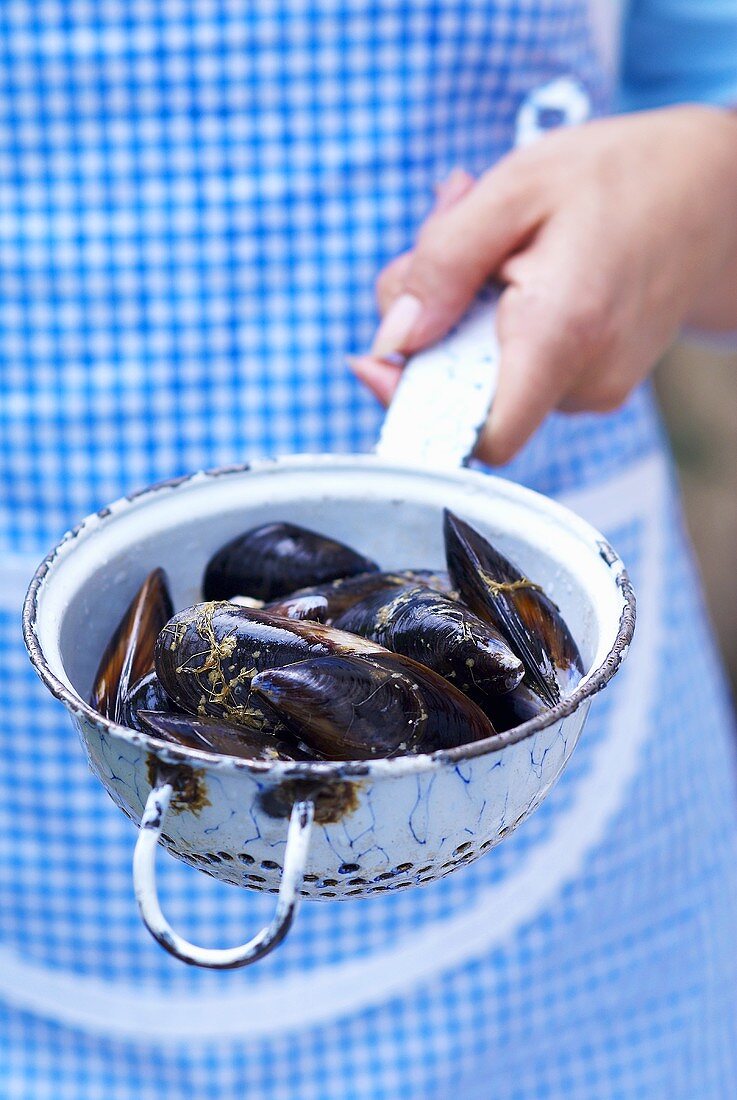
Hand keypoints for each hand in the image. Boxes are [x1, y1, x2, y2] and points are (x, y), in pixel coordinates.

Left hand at [348, 106, 736, 464]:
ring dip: (463, 309)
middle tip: (442, 228)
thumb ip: (443, 264)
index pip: (478, 435)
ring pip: (488, 374)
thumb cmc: (617, 176)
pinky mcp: (597, 380)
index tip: (377, 361)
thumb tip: (392, 339)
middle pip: (465, 391)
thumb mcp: (515, 188)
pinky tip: (516, 256)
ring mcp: (597, 387)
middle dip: (432, 322)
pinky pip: (519, 363)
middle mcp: (585, 380)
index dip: (414, 410)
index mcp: (560, 334)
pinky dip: (496, 316)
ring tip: (493, 232)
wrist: (714, 191)